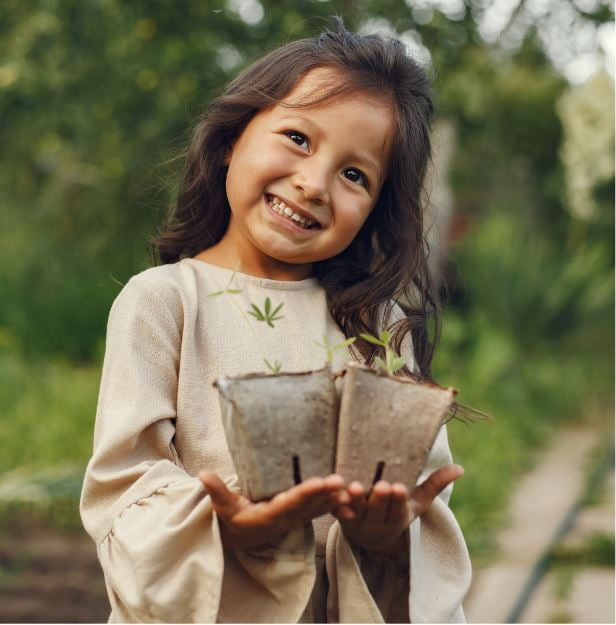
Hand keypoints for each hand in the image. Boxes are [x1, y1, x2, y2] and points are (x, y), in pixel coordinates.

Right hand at [199, 471, 349, 549]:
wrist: (238, 537)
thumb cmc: (229, 518)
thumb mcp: (221, 507)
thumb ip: (215, 492)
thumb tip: (202, 475)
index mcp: (267, 517)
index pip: (288, 503)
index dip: (303, 493)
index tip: (318, 482)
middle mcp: (284, 520)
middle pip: (308, 506)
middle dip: (325, 494)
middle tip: (340, 481)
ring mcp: (294, 519)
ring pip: (317, 510)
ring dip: (334, 500)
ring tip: (350, 489)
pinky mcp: (300, 516)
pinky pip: (320, 512)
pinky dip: (335, 508)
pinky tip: (352, 504)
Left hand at [334, 464, 463, 554]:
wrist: (369, 537)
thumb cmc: (396, 511)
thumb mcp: (416, 503)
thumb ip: (434, 485)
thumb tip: (460, 469)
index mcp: (397, 518)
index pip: (398, 510)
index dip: (397, 500)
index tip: (398, 487)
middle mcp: (377, 521)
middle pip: (377, 511)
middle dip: (379, 499)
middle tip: (380, 485)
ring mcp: (357, 521)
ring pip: (355, 511)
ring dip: (354, 500)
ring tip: (353, 487)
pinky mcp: (339, 517)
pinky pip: (335, 512)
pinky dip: (334, 504)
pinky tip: (332, 492)